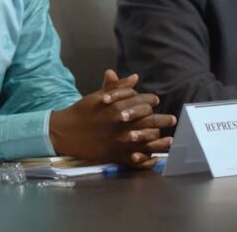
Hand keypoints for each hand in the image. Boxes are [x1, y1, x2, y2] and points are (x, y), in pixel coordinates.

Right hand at [49, 69, 175, 167]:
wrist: (65, 131)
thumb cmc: (82, 111)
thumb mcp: (98, 96)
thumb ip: (118, 87)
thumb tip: (135, 77)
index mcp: (118, 106)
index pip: (143, 101)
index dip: (151, 100)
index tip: (155, 101)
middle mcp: (122, 123)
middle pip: (150, 120)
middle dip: (163, 120)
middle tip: (172, 119)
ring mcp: (120, 140)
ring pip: (148, 141)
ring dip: (161, 141)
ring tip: (170, 140)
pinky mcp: (116, 155)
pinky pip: (137, 160)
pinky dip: (147, 159)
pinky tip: (154, 157)